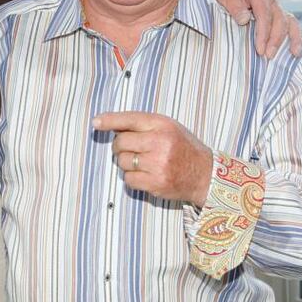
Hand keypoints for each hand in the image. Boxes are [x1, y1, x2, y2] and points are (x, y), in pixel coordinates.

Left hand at [93, 111, 212, 206]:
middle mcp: (160, 142)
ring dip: (127, 163)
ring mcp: (158, 164)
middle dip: (120, 146)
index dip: (110, 120)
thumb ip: (144, 126)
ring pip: (122, 162)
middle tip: (131, 149)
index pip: (130, 119)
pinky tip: (145, 175)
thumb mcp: (168, 128)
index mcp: (163, 125)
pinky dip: (132, 178)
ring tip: (143, 163)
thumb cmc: (183, 148)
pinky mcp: (155, 183)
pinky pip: (128, 179)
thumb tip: (113, 127)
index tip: (96, 122)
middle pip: (121, 142)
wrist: (205, 174)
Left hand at [195, 0, 301, 57]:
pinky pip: (288, 24)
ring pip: (289, 22)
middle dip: (276, 40)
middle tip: (268, 56)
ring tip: (292, 54)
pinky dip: (294, 36)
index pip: (265, 15)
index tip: (260, 49)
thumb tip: (244, 19)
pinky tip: (295, 49)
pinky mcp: (274, 14)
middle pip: (280, 20)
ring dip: (291, 38)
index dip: (264, 33)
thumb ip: (234, 5)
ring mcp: (274, 7)